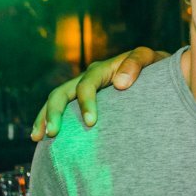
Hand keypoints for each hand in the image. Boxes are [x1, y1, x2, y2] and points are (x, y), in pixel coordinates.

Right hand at [30, 47, 167, 139]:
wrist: (158, 71)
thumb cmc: (155, 66)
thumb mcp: (150, 58)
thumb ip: (136, 64)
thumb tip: (119, 84)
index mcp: (102, 69)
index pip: (86, 85)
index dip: (86, 103)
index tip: (92, 122)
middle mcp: (88, 78)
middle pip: (61, 92)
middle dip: (54, 112)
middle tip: (52, 133)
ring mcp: (83, 89)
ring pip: (56, 101)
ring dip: (44, 117)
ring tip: (38, 137)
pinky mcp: (83, 102)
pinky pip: (62, 110)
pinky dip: (49, 121)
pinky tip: (43, 138)